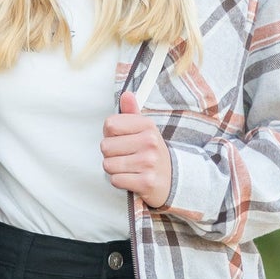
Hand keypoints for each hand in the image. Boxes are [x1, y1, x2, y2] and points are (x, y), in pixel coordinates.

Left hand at [101, 91, 172, 209]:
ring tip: (128, 168)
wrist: (174, 179)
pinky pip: (116, 180)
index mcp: (147, 126)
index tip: (120, 139)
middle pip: (105, 146)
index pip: (110, 125)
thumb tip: (126, 95)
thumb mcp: (145, 130)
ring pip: (108, 164)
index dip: (110, 134)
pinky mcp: (146, 182)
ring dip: (114, 169)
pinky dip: (120, 181)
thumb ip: (132, 113)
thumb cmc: (152, 153)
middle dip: (110, 154)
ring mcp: (148, 163)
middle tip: (125, 156)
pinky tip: (131, 178)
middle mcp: (149, 142)